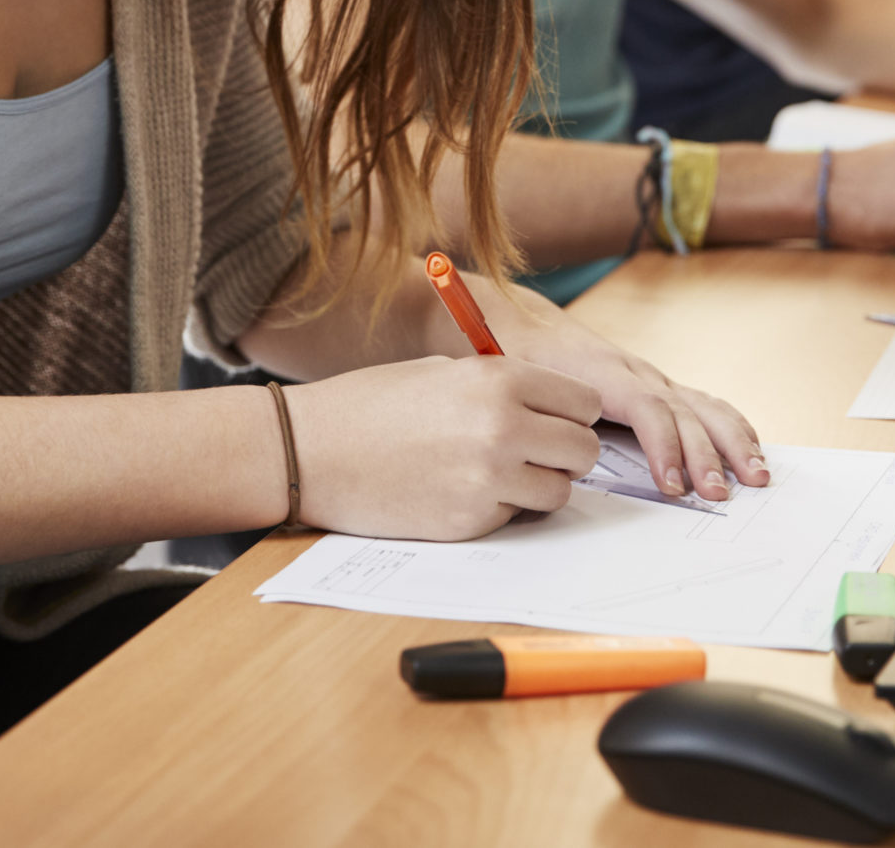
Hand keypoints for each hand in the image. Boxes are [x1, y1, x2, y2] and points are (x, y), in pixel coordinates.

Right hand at [282, 354, 602, 540]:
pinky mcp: (470, 522)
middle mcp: (502, 428)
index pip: (584, 403)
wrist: (310, 450)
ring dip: (539, 485)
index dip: (571, 413)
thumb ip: (505, 388)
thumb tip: (556, 412)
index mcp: (498, 379)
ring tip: (495, 471)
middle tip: (534, 450)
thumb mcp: (445, 371)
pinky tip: (458, 489)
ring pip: (559, 492)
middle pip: (583, 451)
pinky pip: (516, 518)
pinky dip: (500, 508)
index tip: (554, 418)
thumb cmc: (371, 403)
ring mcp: (488, 480)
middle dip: (564, 453)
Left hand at [483, 279, 767, 503]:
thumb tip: (555, 457)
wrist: (518, 322)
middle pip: (684, 411)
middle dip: (709, 454)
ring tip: (755, 477)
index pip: (648, 409)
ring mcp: (650, 378)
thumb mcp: (518, 386)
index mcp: (603, 373)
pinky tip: (752, 452)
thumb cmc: (517, 358)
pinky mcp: (656, 386)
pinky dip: (731, 428)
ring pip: (702, 406)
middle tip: (720, 494)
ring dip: (732, 442)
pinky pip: (703, 404)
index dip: (664, 447)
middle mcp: (636, 372)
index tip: (671, 486)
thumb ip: (540, 414)